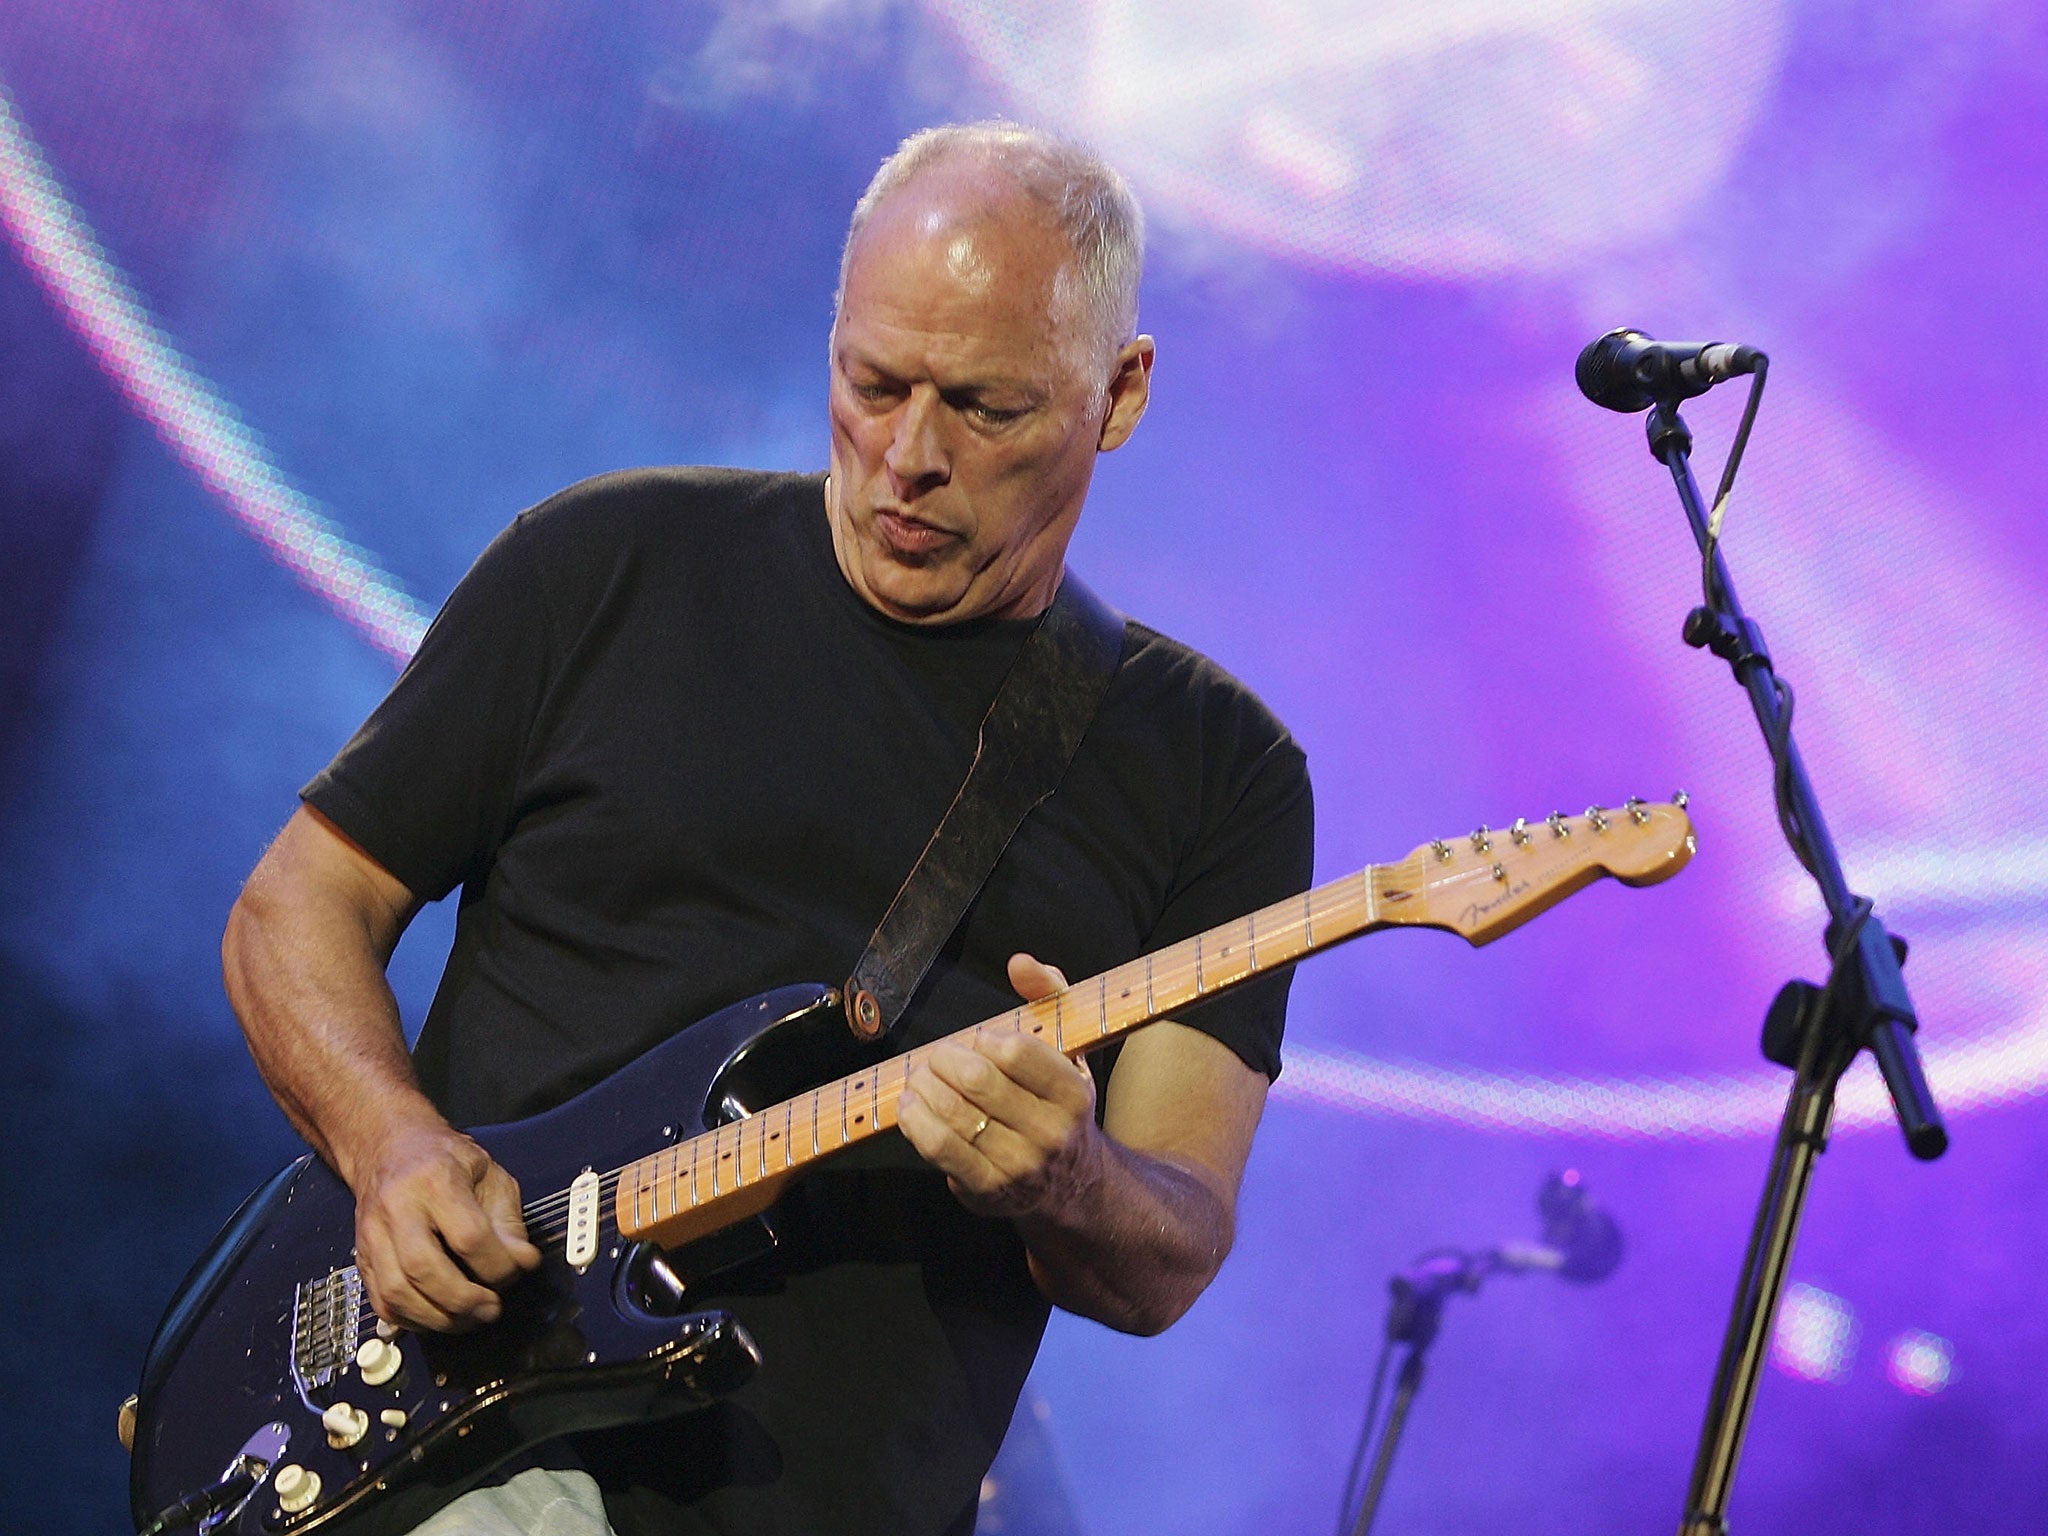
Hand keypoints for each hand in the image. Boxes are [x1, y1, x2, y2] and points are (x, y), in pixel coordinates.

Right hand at [347, 1120, 541, 1331]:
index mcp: (435, 1179)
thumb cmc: (443, 1160)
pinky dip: (413, 1321)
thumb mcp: (489, 1174)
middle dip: (463, 1300)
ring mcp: (372, 1236)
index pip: (468, 1236)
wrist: (389, 1149)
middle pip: (423, 1269)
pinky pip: (382, 1303)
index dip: (497, 1265)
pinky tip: (439, 1317)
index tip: (516, 1272)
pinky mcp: (361, 1259)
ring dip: (438, 1319)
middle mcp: (397, 1207)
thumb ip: (508, 1221)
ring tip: (469, 1319)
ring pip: (397, 1293)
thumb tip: (522, 1262)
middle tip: (492, 1309)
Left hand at [897, 952, 1103, 1219]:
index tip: (978, 1041)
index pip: (1017, 1051)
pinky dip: (915, 1120)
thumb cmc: (1058, 1104)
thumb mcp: (1069, 1048)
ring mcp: (1019, 1165)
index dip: (985, 1039)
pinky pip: (938, 1147)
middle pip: (977, 1081)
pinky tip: (910, 1106)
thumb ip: (1048, 994)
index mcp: (1074, 1094)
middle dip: (944, 1059)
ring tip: (919, 1077)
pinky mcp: (987, 1189)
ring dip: (923, 1086)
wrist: (1072, 1186)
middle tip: (937, 1056)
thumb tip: (1019, 963)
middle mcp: (1051, 1133)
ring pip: (952, 1113)